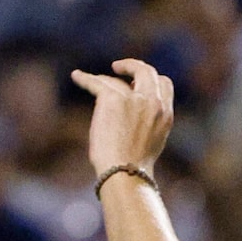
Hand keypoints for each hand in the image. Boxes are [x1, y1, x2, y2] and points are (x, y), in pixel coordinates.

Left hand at [69, 59, 175, 181]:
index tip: (136, 84)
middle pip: (146, 72)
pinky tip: (76, 76)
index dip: (149, 80)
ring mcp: (134, 98)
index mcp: (165, 113)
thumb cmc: (133, 169)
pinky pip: (97, 83)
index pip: (164, 84)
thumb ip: (148, 124)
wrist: (125, 174)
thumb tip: (133, 118)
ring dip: (105, 78)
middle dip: (133, 66)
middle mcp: (153, 102)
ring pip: (117, 80)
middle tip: (119, 68)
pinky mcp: (113, 98)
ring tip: (93, 80)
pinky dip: (85, 79)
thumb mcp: (151, 142)